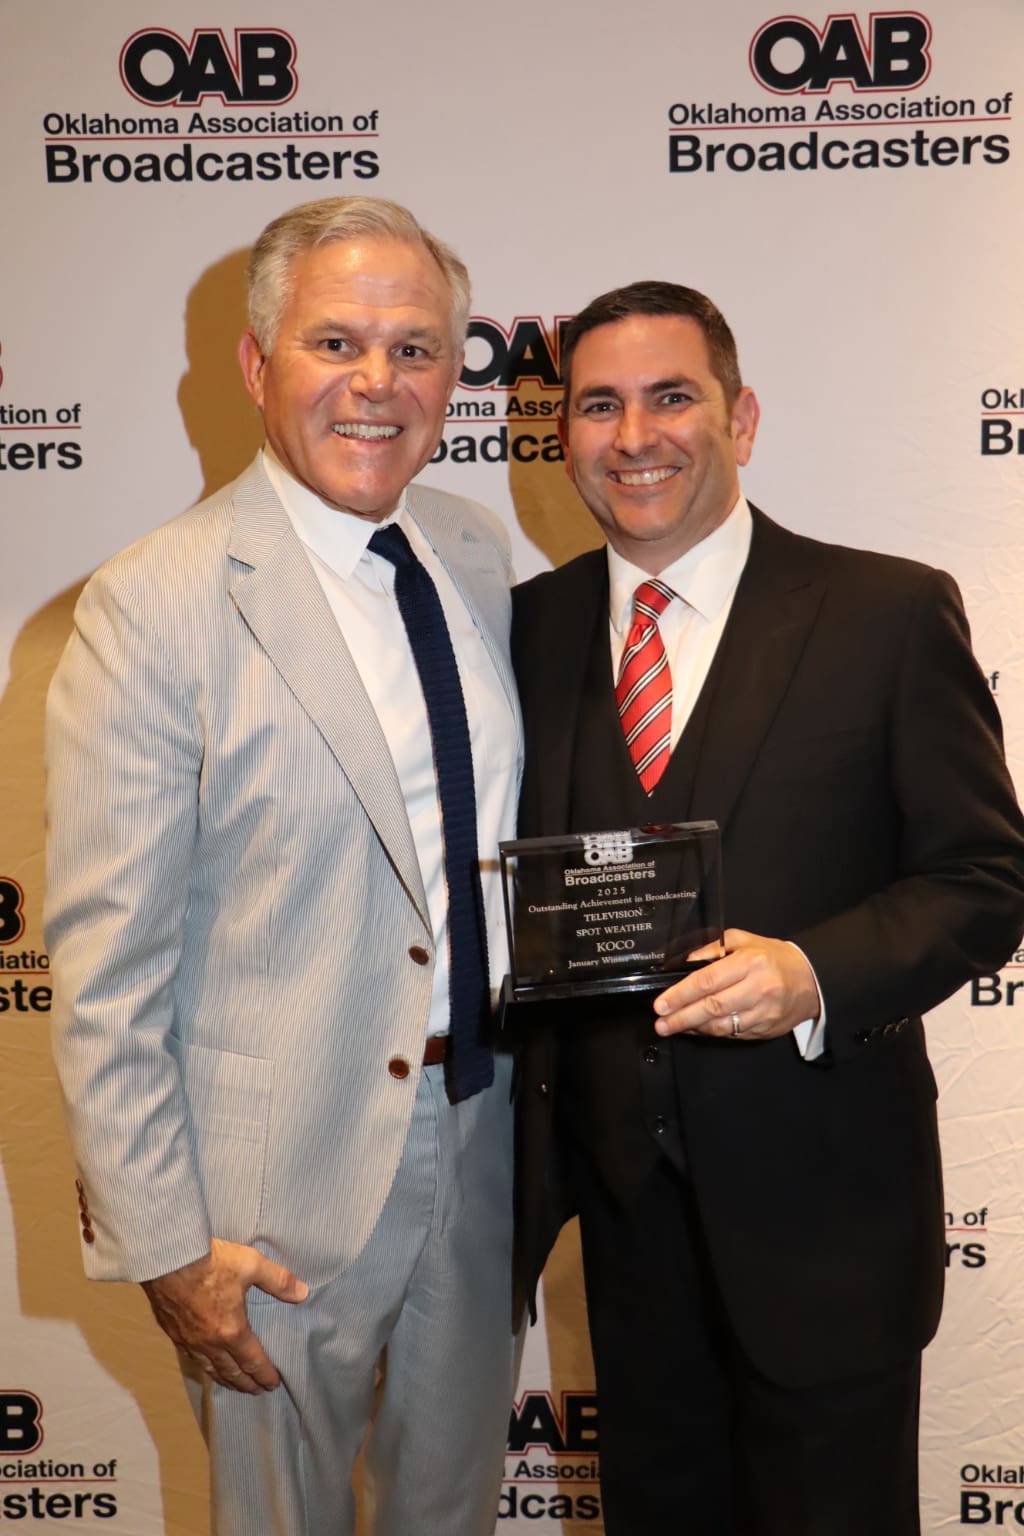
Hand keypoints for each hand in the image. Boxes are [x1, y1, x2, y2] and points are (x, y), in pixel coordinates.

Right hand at [141, 1238, 307, 1392]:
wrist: (168, 1260)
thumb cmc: (211, 1262)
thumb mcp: (252, 1264)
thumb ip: (279, 1280)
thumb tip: (303, 1293)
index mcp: (232, 1331)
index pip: (253, 1361)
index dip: (265, 1375)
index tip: (273, 1384)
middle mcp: (210, 1343)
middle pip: (231, 1372)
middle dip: (246, 1383)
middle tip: (256, 1391)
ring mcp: (189, 1341)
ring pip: (209, 1369)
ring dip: (225, 1380)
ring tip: (234, 1384)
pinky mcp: (172, 1333)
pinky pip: (190, 1359)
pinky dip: (202, 1367)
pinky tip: (203, 1365)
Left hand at [653, 929, 819, 1041]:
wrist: (811, 980)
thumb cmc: (774, 959)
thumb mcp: (744, 941)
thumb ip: (713, 948)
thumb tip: (685, 962)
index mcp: (750, 963)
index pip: (708, 981)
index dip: (681, 994)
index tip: (662, 1003)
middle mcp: (758, 989)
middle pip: (712, 1007)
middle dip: (681, 1017)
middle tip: (661, 1023)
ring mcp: (763, 1013)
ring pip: (721, 1025)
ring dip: (693, 1028)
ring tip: (673, 1027)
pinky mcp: (765, 1029)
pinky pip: (732, 1034)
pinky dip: (711, 1032)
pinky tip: (696, 1028)